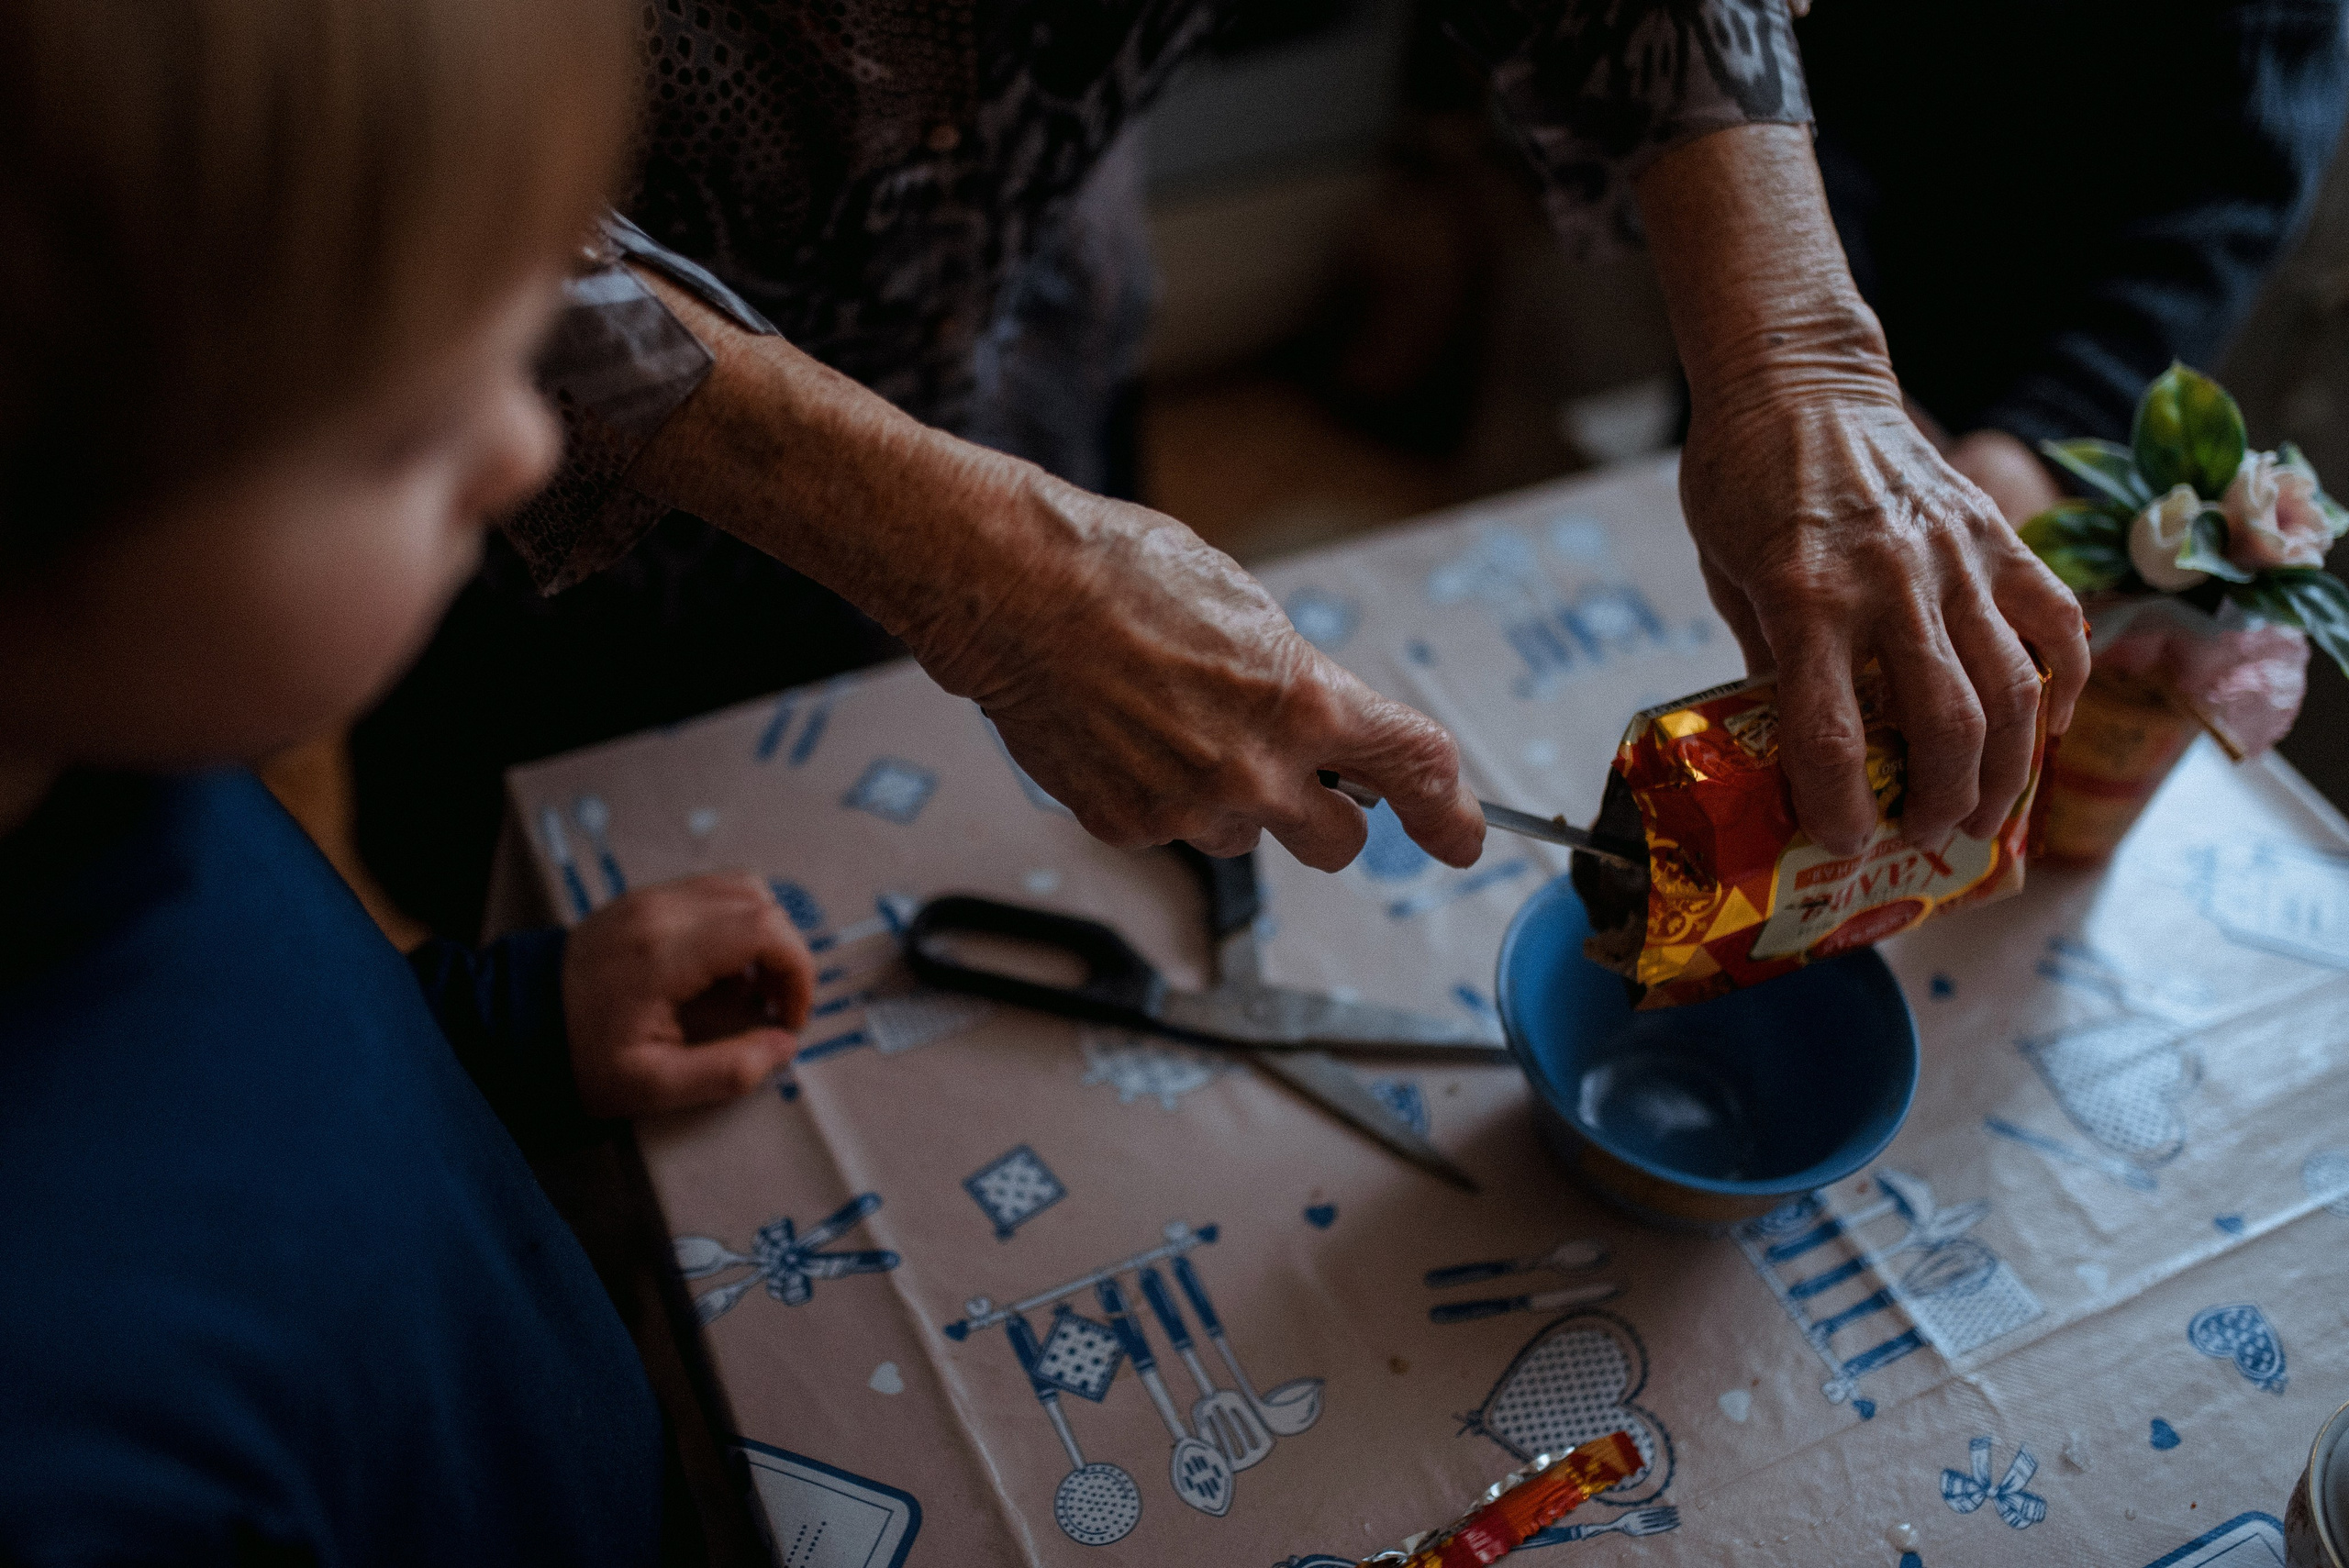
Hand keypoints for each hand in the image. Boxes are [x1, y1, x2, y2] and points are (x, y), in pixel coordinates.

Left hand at [562, 873, 814, 1116]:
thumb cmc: (580, 1058)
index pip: (765, 929)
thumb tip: (784, 1045)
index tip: (789, 1016)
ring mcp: (651, 897)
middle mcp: (661, 911)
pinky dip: (737, 923)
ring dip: (764, 934)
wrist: (514, 1024)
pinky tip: (722, 968)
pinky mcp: (644, 898)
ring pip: (743, 887)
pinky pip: (714, 890)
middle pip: (762, 902)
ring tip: (751, 987)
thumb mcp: (653, 1087)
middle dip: (787, 955)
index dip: (798, 971)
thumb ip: (727, 1071)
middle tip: (774, 1006)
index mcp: (664, 954)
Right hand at [619, 271, 1482, 874]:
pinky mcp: (1126, 827)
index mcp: (1302, 700)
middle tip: (1298, 774)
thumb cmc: (1119, 571)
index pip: (1415, 769)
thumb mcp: (1242, 603)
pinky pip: (1171, 831)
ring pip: (1246, 837)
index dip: (1453, 813)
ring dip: (1234, 799)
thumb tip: (1318, 719)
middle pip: (1337, 843)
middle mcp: (1253, 771)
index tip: (1463, 837)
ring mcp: (1185, 809)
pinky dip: (1161, 795)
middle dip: (1330, 815)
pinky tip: (1126, 735)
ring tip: (1174, 723)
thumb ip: (1295, 677)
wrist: (1008, 588)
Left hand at [1682, 393, 2087, 853]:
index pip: (1831, 738)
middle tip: (1923, 838)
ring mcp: (1952, 558)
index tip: (1842, 843)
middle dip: (1939, 804)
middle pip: (1944, 727)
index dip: (1840, 809)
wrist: (1796, 378)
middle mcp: (1888, 582)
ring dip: (2006, 769)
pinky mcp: (1994, 535)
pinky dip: (2064, 683)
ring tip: (1983, 811)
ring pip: (2012, 690)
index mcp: (1804, 599)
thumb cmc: (1742, 479)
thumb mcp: (1724, 576)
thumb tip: (1799, 751)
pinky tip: (2049, 728)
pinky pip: (2055, 621)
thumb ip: (1767, 661)